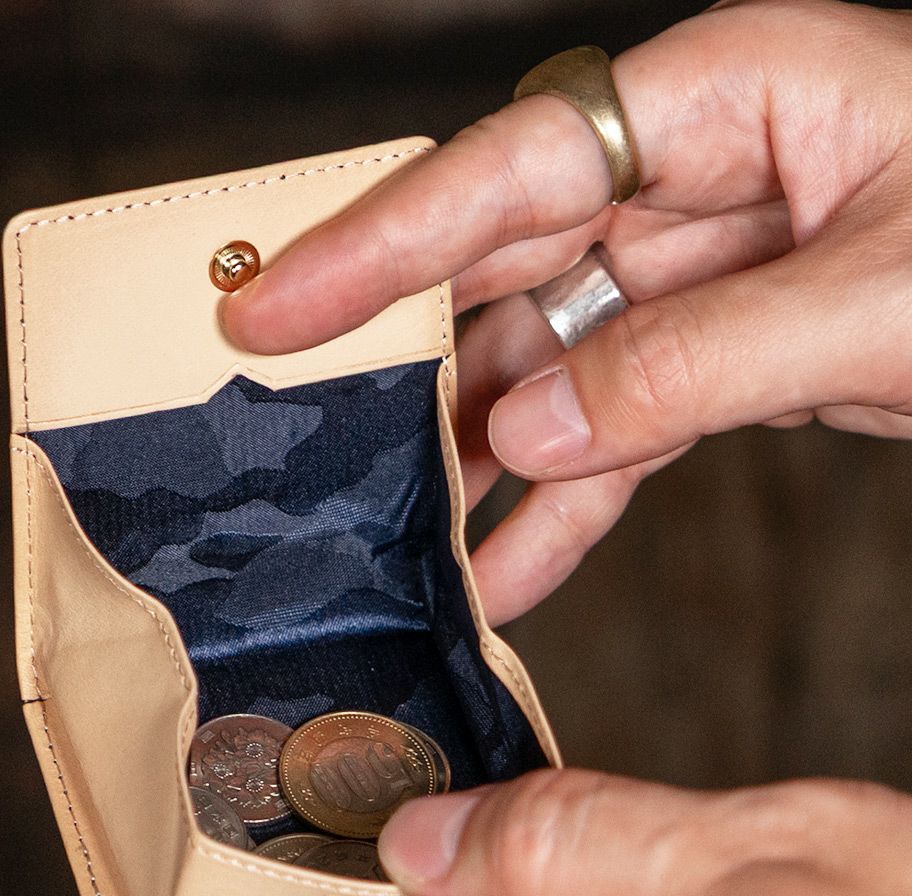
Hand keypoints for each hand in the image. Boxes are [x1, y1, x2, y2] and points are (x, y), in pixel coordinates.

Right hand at [222, 0, 911, 623]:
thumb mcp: (886, 287)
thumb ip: (697, 358)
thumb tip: (535, 426)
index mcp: (725, 98)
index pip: (507, 169)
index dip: (376, 246)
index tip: (272, 309)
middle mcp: (693, 178)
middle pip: (504, 270)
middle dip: (406, 360)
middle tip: (301, 428)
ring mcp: (700, 273)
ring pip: (551, 369)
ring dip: (484, 461)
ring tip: (406, 536)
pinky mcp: (722, 357)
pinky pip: (619, 431)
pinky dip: (567, 503)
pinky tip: (510, 569)